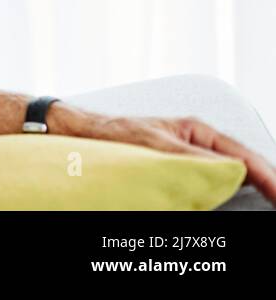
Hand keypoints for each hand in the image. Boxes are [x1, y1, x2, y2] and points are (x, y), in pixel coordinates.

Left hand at [51, 104, 275, 204]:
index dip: (269, 178)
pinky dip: (218, 197)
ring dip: (241, 194)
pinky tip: (225, 207)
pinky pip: (205, 186)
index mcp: (197, 132)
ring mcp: (186, 161)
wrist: (81, 136)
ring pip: (225, 180)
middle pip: (241, 169)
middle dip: (262, 187)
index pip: (245, 157)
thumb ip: (195, 158)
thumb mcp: (158, 145)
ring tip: (263, 205)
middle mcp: (196, 146)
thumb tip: (232, 170)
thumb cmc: (115, 134)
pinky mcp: (174, 175)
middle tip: (275, 204)